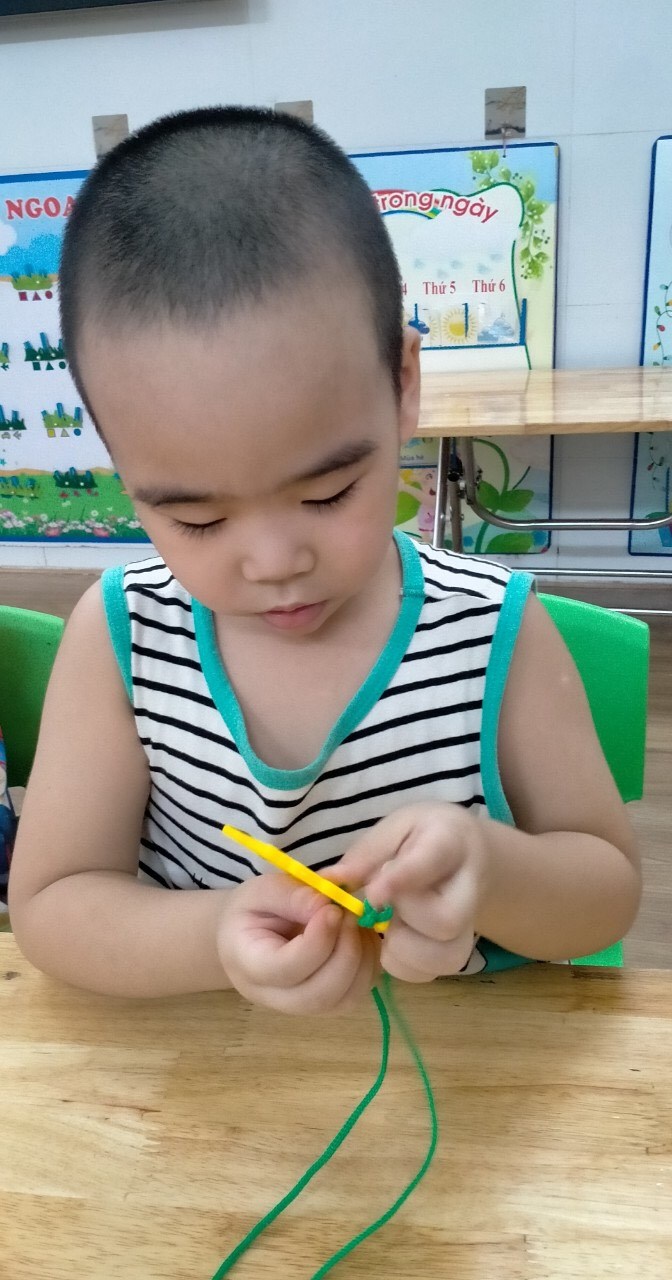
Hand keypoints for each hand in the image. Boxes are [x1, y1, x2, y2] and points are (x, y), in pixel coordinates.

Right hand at [217, 872, 380, 1013]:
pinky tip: (360, 935)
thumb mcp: (260, 891)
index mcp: (251, 966)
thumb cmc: (250, 911)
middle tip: (350, 914)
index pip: (288, 969)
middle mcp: (276, 997)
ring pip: (344, 1000)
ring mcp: (303, 1006)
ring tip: (356, 923)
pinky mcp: (326, 1003)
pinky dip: (369, 965)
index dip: (319, 941)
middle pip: (320, 994)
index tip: (333, 909)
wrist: (244, 936)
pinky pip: (357, 994)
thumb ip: (291, 896)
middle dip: (346, 953)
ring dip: (362, 959)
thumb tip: (328, 904)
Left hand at [330, 804, 490, 982]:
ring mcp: (469, 926)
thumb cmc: (421, 838)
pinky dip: (401, 964)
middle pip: (445, 921)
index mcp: (449, 843)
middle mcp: (469, 887)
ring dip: (401, 948)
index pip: (430, 861)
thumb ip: (365, 855)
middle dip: (403, 920)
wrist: (464, 854)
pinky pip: (429, 973)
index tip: (372, 894)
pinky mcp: (458, 952)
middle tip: (383, 906)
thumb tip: (330, 882)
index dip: (401, 880)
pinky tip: (394, 942)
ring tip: (389, 924)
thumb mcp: (394, 829)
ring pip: (443, 956)